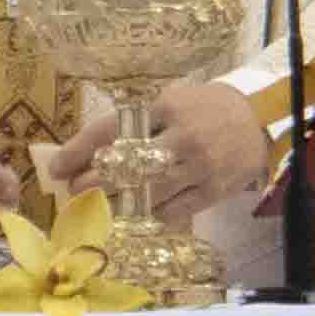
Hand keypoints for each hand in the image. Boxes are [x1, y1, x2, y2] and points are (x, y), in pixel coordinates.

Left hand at [50, 80, 271, 226]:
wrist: (257, 119)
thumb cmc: (203, 109)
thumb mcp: (170, 102)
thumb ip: (135, 123)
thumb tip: (88, 153)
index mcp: (165, 108)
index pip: (112, 129)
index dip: (79, 151)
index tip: (57, 168)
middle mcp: (182, 137)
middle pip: (126, 165)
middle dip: (93, 181)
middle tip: (75, 190)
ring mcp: (199, 166)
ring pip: (148, 192)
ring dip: (116, 202)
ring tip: (100, 203)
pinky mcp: (213, 190)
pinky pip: (173, 210)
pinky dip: (150, 213)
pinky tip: (136, 212)